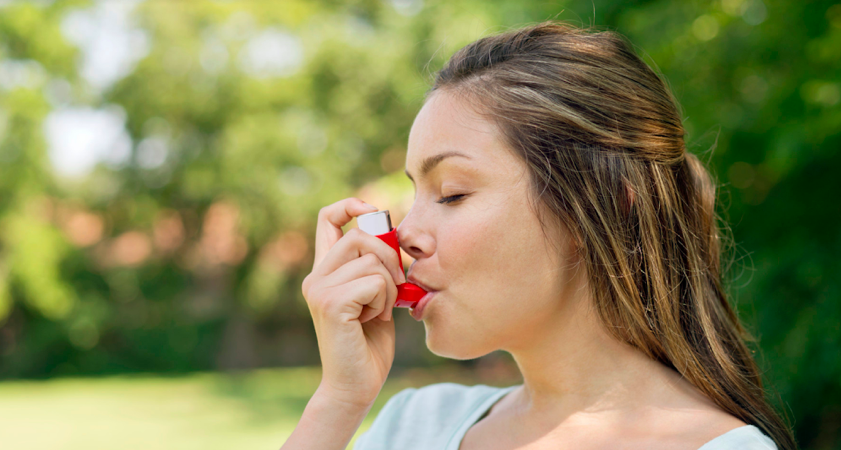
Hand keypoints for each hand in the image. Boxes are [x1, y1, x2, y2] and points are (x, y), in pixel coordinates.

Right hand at [302, 197, 405, 405]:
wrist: (355, 385)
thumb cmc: (370, 343)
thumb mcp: (377, 295)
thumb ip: (377, 266)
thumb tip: (393, 232)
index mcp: (324, 270)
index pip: (327, 218)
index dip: (351, 205)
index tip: (373, 210)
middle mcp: (316, 276)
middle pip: (360, 235)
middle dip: (389, 255)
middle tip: (396, 286)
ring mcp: (319, 289)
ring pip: (371, 260)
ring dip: (389, 286)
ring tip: (379, 311)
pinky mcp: (331, 303)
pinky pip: (374, 282)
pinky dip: (384, 301)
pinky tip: (374, 321)